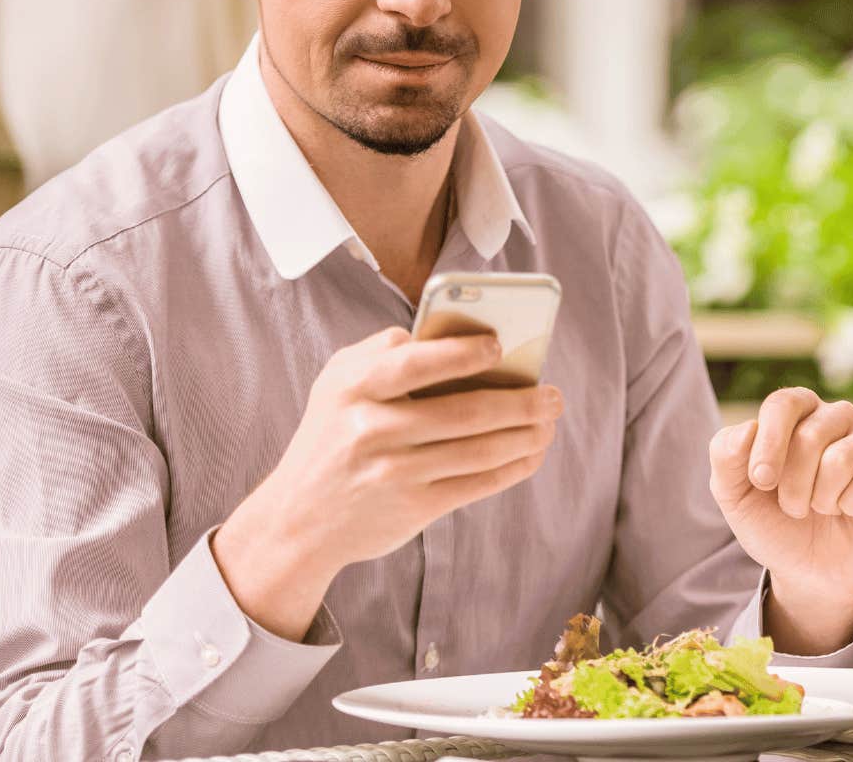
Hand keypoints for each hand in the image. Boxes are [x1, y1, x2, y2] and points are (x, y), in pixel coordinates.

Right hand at [214, 326, 563, 638]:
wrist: (299, 519)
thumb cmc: (332, 434)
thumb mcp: (336, 383)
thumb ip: (381, 351)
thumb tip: (446, 334)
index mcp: (353, 388)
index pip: (415, 362)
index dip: (463, 353)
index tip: (501, 345)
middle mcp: (371, 430)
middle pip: (466, 411)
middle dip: (522, 402)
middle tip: (553, 395)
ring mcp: (394, 472)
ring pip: (481, 449)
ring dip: (527, 435)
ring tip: (549, 422)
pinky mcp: (413, 508)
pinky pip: (478, 483)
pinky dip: (514, 467)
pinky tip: (532, 453)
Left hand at [709, 388, 852, 651]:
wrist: (811, 574)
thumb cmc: (775, 525)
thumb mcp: (734, 497)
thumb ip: (725, 457)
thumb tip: (748, 428)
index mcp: (799, 415)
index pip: (784, 403)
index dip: (770, 441)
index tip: (761, 482)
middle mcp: (837, 419)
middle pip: (811, 433)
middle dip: (793, 484)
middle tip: (794, 508)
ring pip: (842, 457)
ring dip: (822, 498)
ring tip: (822, 509)